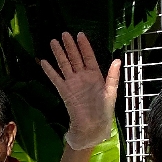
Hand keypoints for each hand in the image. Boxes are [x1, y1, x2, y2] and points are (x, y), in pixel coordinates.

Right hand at [38, 31, 120, 148]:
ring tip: (53, 42)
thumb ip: (113, 76)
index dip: (84, 46)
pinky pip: (56, 79)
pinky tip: (43, 62)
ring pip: (65, 65)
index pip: (88, 57)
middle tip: (64, 34)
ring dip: (59, 54)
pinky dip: (50, 71)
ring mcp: (73, 83)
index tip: (79, 34)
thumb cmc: (104, 112)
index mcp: (95, 76)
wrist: (92, 128)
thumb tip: (118, 60)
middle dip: (69, 46)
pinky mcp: (65, 91)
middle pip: (75, 58)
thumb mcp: (111, 93)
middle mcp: (83, 77)